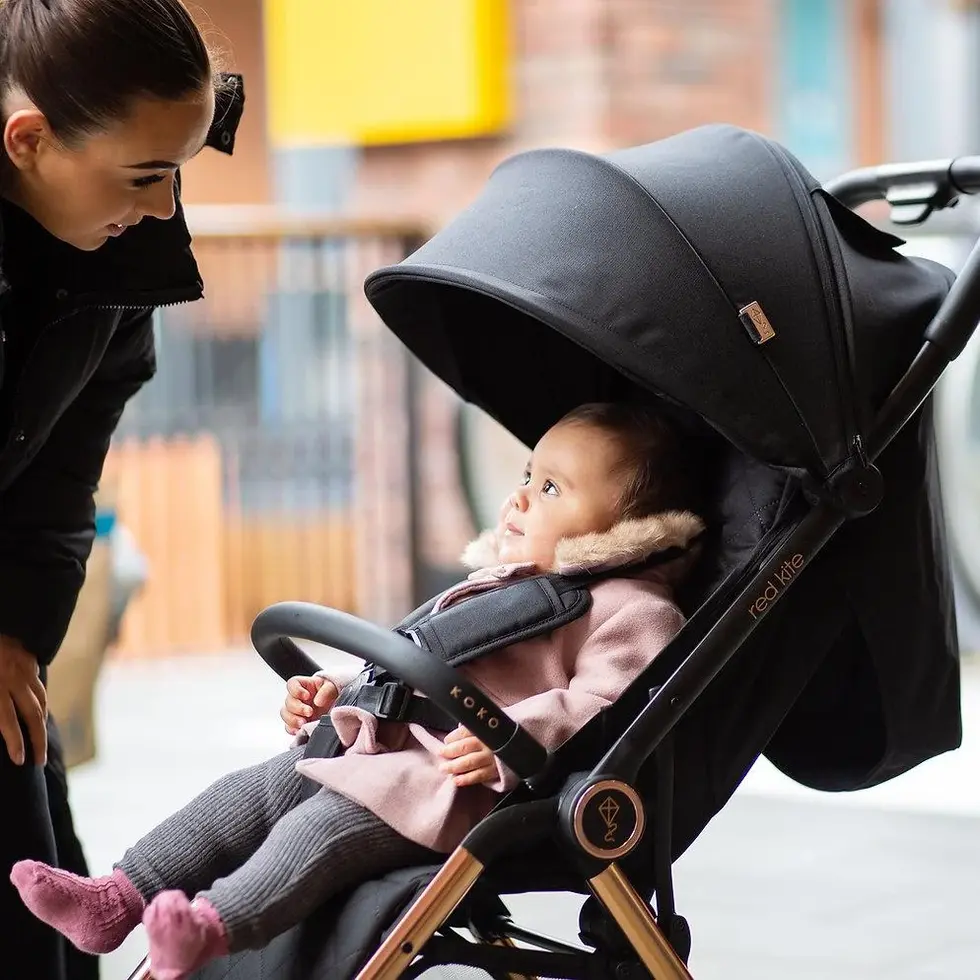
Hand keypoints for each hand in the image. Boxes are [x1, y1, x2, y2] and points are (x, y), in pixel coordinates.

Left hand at [0, 635, 46, 765]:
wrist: (0, 621)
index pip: (7, 720)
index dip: (15, 742)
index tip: (19, 761)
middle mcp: (13, 679)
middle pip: (32, 715)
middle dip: (37, 741)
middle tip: (39, 762)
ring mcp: (25, 670)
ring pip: (41, 702)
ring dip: (42, 726)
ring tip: (41, 744)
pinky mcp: (31, 662)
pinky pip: (39, 689)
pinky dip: (41, 705)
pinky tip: (39, 716)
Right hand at [281, 675, 337, 734]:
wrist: (336, 708)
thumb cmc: (332, 694)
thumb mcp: (333, 688)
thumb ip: (327, 691)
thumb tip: (318, 701)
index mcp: (304, 685)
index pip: (292, 684)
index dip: (296, 690)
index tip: (307, 696)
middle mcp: (297, 698)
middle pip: (288, 701)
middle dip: (297, 708)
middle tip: (309, 712)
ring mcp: (296, 711)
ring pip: (285, 714)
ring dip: (293, 719)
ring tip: (304, 723)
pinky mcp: (297, 723)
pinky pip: (288, 727)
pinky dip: (293, 729)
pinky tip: (300, 730)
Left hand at [438, 726, 496, 786]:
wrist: (520, 748)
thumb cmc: (499, 737)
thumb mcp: (487, 729)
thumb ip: (472, 730)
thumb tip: (451, 738)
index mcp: (485, 730)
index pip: (466, 731)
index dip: (454, 736)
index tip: (446, 741)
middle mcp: (488, 743)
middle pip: (465, 747)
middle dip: (450, 751)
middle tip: (440, 754)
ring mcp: (492, 758)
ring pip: (470, 762)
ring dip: (455, 766)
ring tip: (444, 769)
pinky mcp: (495, 771)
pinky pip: (479, 776)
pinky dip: (467, 779)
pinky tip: (456, 781)